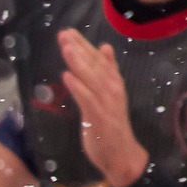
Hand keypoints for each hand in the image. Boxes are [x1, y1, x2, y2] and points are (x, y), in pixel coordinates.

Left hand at [57, 30, 148, 186]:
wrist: (122, 155)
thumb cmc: (111, 127)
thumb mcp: (106, 98)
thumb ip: (103, 76)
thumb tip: (102, 50)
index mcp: (113, 85)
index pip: (98, 61)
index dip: (84, 45)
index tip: (70, 32)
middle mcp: (112, 90)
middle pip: (94, 65)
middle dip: (79, 47)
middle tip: (64, 32)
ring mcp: (106, 103)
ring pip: (91, 78)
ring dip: (78, 62)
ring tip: (65, 47)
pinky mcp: (99, 117)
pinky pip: (87, 100)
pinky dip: (78, 87)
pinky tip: (67, 76)